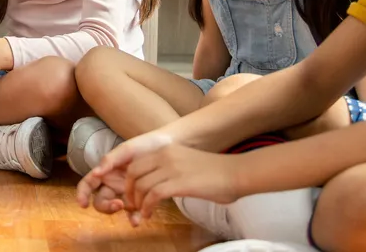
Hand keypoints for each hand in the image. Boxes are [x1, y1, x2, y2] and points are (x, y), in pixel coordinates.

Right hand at [76, 131, 171, 220]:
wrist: (168, 148)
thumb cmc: (144, 146)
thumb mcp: (126, 150)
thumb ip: (109, 160)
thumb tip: (95, 173)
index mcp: (106, 172)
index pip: (88, 184)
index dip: (82, 194)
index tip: (83, 204)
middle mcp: (113, 184)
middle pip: (100, 200)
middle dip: (105, 206)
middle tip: (117, 204)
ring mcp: (126, 193)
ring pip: (116, 208)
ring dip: (120, 214)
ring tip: (131, 217)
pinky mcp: (140, 199)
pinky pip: (133, 211)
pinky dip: (134, 217)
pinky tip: (138, 220)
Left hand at [122, 143, 240, 223]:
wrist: (236, 172)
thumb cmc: (217, 172)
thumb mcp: (186, 162)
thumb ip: (170, 168)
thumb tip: (160, 184)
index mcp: (166, 150)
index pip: (135, 163)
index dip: (129, 181)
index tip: (133, 194)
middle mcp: (165, 155)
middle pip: (132, 173)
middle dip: (129, 191)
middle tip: (133, 204)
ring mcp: (171, 168)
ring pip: (140, 185)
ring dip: (137, 202)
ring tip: (142, 212)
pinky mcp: (178, 183)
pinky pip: (153, 195)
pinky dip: (147, 206)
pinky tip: (149, 214)